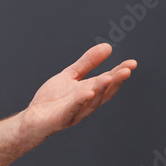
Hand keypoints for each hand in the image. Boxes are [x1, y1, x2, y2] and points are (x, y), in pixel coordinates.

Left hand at [19, 43, 136, 142]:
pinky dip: (80, 102)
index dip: (120, 73)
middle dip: (116, 82)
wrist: (33, 118)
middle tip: (126, 71)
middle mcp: (86, 103)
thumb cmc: (52, 99)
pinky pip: (72, 110)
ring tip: (109, 78)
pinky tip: (87, 93)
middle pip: (105, 92)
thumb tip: (107, 47)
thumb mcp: (70, 75)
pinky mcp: (62, 119)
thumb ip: (87, 63)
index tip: (132, 63)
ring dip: (100, 90)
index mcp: (90, 91)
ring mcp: (75, 112)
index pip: (109, 81)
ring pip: (91, 102)